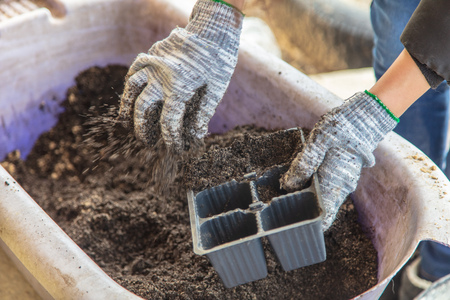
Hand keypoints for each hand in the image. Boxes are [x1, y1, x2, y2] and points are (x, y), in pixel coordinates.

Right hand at [119, 0, 242, 151]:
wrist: (214, 29)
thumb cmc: (219, 61)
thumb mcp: (216, 89)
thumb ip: (204, 113)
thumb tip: (196, 135)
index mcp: (179, 89)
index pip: (168, 122)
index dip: (170, 139)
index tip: (174, 148)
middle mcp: (161, 77)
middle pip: (143, 109)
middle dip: (142, 129)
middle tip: (146, 141)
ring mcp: (154, 63)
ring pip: (132, 87)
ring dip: (127, 106)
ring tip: (125, 120)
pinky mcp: (152, 53)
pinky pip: (135, 69)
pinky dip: (130, 82)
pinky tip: (130, 92)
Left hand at [281, 92, 397, 230]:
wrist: (364, 117)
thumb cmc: (342, 127)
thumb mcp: (318, 141)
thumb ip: (304, 163)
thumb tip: (289, 184)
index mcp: (335, 182)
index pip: (324, 215)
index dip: (310, 222)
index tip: (293, 222)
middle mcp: (341, 186)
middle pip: (320, 206)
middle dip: (302, 204)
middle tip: (283, 197)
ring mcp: (344, 180)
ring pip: (322, 194)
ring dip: (306, 192)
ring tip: (288, 184)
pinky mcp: (342, 172)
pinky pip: (326, 184)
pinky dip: (313, 182)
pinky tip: (301, 174)